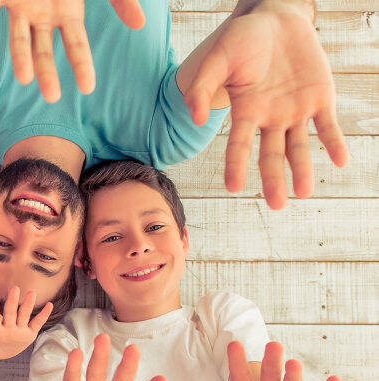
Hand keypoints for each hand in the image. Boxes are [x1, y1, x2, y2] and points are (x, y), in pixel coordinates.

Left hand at [0, 0, 144, 101]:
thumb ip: (120, 1)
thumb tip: (140, 24)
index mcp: (66, 15)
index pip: (76, 47)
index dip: (82, 66)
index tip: (88, 87)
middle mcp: (42, 16)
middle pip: (44, 51)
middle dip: (47, 72)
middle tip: (52, 96)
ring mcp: (21, 7)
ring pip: (18, 39)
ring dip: (20, 58)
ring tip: (24, 78)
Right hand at [0, 286, 52, 359]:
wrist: (5, 355)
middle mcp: (10, 333)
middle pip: (11, 315)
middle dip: (13, 302)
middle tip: (15, 288)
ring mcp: (22, 333)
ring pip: (25, 317)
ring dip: (28, 305)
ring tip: (31, 293)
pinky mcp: (31, 333)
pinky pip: (38, 323)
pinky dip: (44, 315)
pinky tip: (49, 304)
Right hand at [185, 8, 347, 208]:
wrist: (276, 19)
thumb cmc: (241, 39)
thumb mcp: (217, 58)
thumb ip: (202, 86)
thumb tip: (196, 117)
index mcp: (244, 112)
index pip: (238, 145)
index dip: (235, 166)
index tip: (233, 187)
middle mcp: (269, 118)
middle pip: (271, 155)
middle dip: (273, 179)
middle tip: (276, 204)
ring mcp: (295, 110)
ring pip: (300, 147)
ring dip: (303, 169)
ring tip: (304, 192)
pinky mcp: (320, 98)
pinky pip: (328, 126)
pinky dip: (335, 143)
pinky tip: (341, 160)